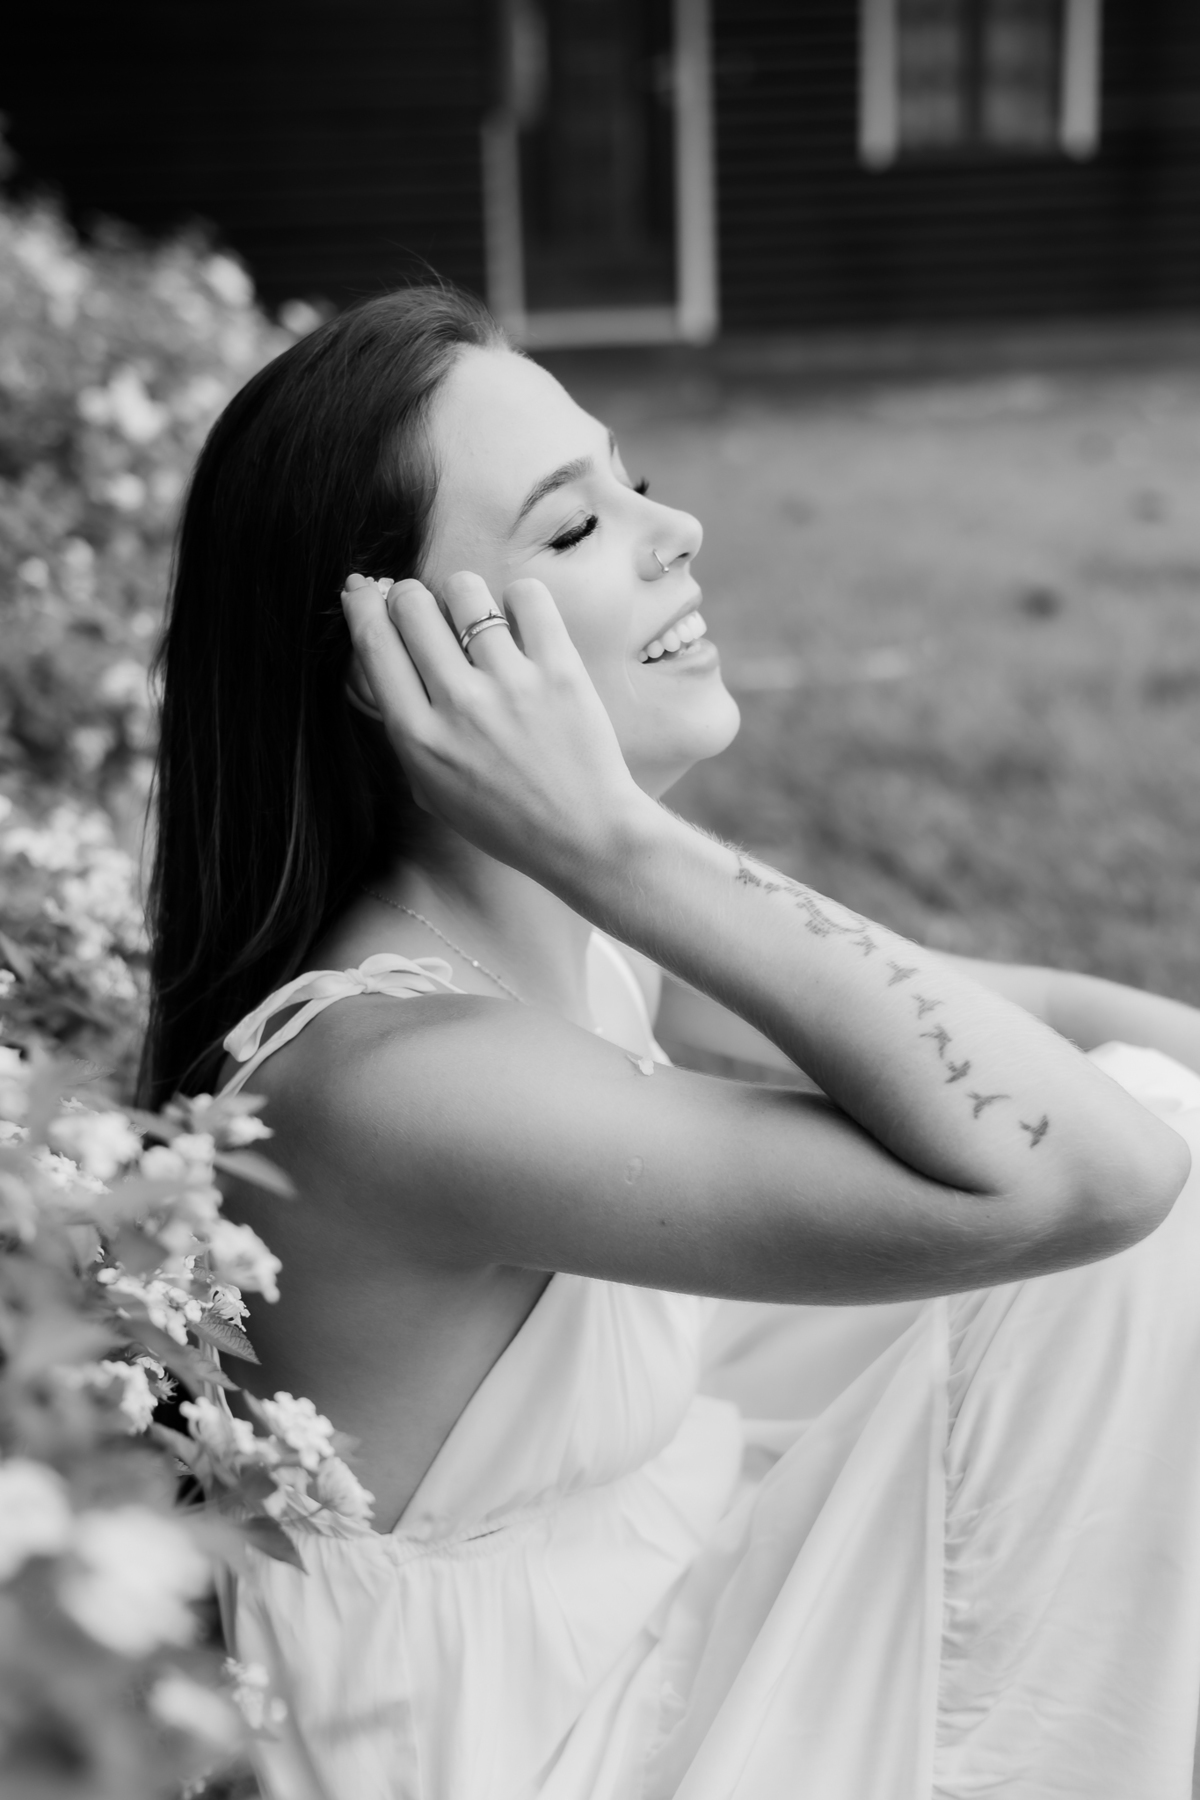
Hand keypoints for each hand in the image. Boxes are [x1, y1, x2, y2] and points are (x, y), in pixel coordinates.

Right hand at [341, 571, 648, 887]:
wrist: (582, 836)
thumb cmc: (504, 819)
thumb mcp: (431, 788)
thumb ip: (405, 728)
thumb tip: (383, 656)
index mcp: (419, 737)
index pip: (374, 643)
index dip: (362, 605)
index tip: (363, 591)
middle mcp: (459, 705)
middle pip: (411, 605)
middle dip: (409, 597)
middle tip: (424, 610)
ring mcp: (511, 684)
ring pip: (464, 591)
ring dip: (463, 596)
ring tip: (476, 619)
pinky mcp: (560, 670)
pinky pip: (526, 596)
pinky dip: (518, 599)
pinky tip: (519, 624)